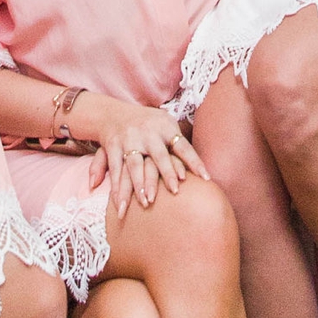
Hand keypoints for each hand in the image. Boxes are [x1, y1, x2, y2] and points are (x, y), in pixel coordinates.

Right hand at [83, 95, 208, 216]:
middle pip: (159, 156)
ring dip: (140, 185)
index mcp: (165, 127)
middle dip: (167, 173)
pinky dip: (117, 188)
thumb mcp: (165, 125)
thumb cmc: (148, 125)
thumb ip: (180, 145)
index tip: (205, 178)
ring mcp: (129, 139)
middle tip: (175, 191)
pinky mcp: (112, 146)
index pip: (183, 146)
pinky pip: (115, 170)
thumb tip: (202, 170)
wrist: (112, 113)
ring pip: (135, 165)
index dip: (194, 161)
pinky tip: (121, 204)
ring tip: (146, 203)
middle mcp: (148, 133)